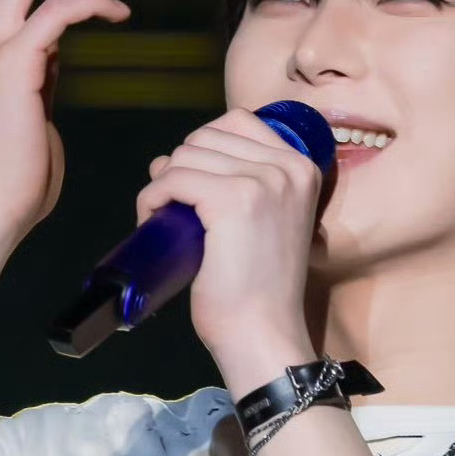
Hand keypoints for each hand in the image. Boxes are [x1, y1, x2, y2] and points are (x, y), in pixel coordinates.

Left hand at [136, 108, 323, 371]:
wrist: (263, 334)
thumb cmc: (258, 290)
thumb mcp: (262, 222)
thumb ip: (235, 184)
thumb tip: (166, 158)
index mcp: (302, 168)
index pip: (238, 121)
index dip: (203, 148)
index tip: (193, 187)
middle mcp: (288, 168)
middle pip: (207, 136)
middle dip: (180, 167)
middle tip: (175, 211)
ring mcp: (262, 182)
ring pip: (186, 155)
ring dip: (163, 184)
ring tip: (165, 221)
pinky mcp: (232, 200)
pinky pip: (173, 178)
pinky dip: (152, 197)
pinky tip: (152, 220)